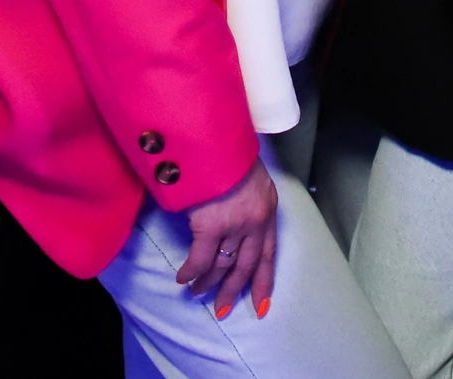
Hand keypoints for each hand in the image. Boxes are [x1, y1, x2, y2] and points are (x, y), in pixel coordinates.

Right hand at [176, 157, 277, 319]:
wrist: (214, 140)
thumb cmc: (226, 152)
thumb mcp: (248, 175)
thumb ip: (246, 198)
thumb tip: (231, 216)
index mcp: (268, 207)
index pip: (270, 253)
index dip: (264, 280)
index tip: (261, 304)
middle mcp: (256, 221)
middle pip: (247, 266)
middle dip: (235, 290)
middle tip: (225, 310)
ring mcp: (235, 225)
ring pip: (223, 265)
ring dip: (209, 283)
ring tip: (198, 293)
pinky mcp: (211, 226)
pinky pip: (200, 259)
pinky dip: (191, 272)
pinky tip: (183, 279)